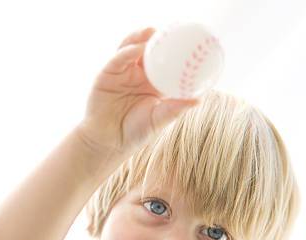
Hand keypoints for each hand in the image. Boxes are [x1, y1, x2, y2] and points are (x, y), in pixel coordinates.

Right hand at [79, 27, 198, 158]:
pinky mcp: (107, 74)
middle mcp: (138, 74)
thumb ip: (175, 108)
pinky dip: (128, 51)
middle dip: (157, 37)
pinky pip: (118, 59)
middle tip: (169, 29)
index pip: (166, 60)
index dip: (174, 48)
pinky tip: (138, 48)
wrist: (108, 143)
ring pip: (131, 49)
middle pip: (148, 49)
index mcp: (154, 82)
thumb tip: (198, 99)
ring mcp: (122, 72)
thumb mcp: (159, 119)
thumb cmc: (135, 132)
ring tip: (152, 32)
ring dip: (141, 38)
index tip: (188, 39)